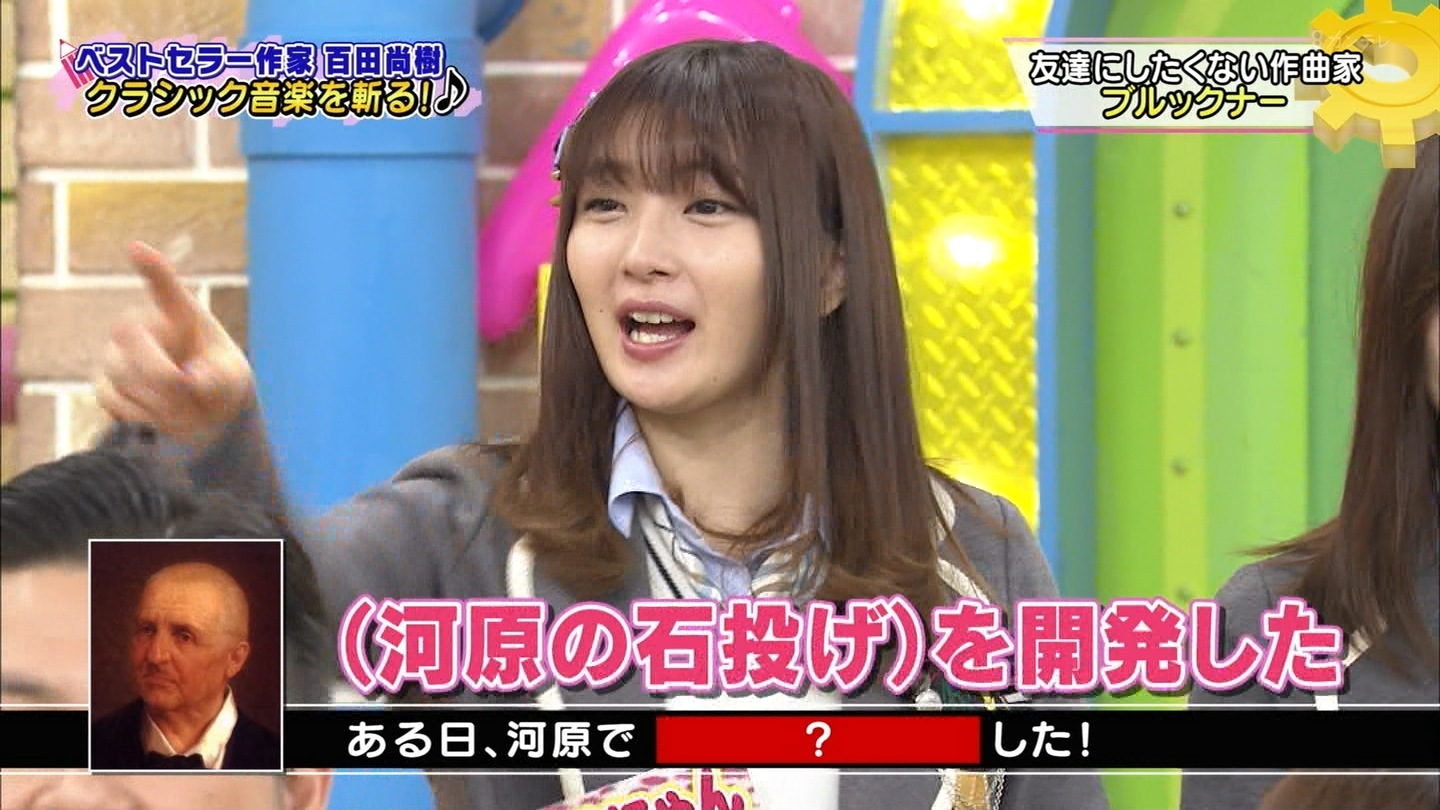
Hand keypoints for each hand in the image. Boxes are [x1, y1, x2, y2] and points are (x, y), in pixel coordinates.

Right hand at [94, 242, 254, 450]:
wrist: (206, 410)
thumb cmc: (222, 383)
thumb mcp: (232, 382)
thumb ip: (214, 379)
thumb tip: (183, 381)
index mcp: (182, 314)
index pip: (164, 287)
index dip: (151, 268)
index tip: (137, 248)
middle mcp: (143, 325)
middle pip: (129, 337)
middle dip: (159, 371)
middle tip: (188, 391)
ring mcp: (118, 352)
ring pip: (122, 373)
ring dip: (157, 398)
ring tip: (186, 408)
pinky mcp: (105, 381)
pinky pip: (111, 398)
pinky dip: (139, 413)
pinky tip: (160, 413)